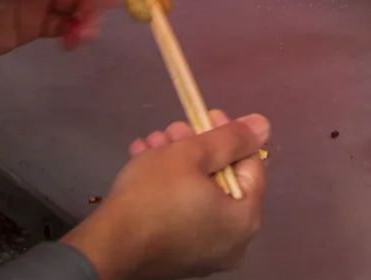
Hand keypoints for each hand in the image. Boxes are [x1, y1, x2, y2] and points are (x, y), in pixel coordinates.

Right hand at [64, 111, 268, 279]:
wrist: (106, 246)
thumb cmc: (155, 195)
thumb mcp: (194, 154)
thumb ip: (232, 138)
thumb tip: (264, 126)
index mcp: (244, 220)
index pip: (249, 163)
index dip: (228, 134)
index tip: (204, 115)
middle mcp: (232, 243)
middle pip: (222, 177)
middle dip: (195, 146)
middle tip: (173, 128)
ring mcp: (205, 253)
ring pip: (198, 191)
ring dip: (176, 160)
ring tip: (151, 142)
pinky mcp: (179, 255)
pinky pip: (183, 211)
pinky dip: (168, 186)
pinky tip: (144, 161)